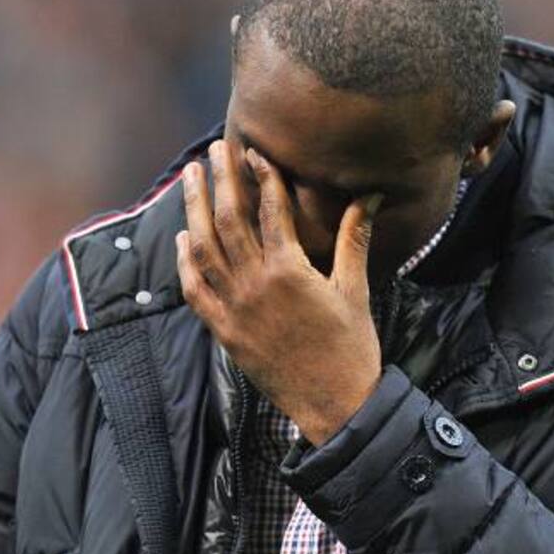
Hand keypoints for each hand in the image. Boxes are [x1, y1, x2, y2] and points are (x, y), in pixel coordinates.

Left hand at [175, 139, 383, 445]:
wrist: (335, 405)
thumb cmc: (352, 348)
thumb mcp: (355, 289)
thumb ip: (354, 238)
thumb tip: (371, 195)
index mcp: (290, 269)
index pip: (269, 209)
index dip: (262, 175)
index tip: (254, 150)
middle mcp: (255, 284)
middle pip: (228, 219)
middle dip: (221, 179)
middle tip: (215, 148)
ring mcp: (234, 308)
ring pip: (204, 247)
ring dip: (194, 208)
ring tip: (191, 177)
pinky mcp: (224, 332)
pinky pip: (195, 289)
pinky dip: (185, 260)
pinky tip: (183, 237)